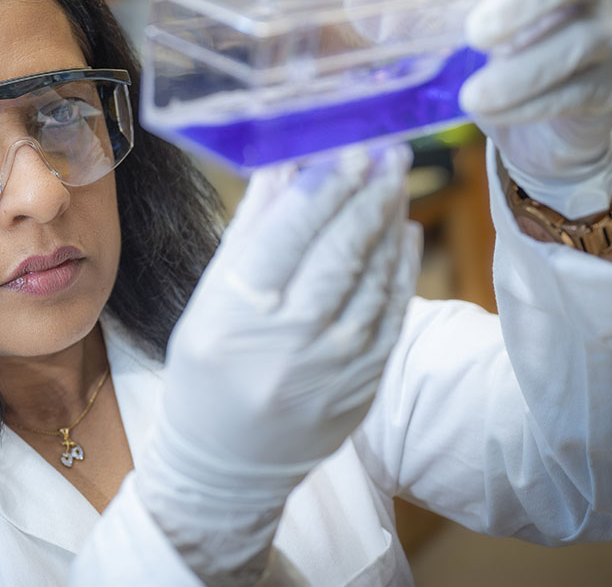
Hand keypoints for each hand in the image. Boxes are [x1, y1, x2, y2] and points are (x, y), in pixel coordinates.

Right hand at [136, 146, 420, 581]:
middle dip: (368, 191)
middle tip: (387, 150)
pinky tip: (403, 231)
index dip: (326, 184)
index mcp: (239, 311)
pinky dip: (402, 266)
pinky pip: (393, 311)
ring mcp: (335, 364)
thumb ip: (250, 232)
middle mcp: (289, 338)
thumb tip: (283, 166)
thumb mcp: (209, 300)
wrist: (228, 464)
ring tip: (394, 179)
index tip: (349, 147)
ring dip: (389, 220)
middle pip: (340, 248)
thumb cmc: (208, 371)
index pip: (291, 232)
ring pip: (374, 275)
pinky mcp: (366, 382)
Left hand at [418, 0, 611, 218]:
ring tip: (473, 96)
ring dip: (522, 70)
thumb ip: (417, 19)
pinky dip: (535, 103)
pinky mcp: (610, 85)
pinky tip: (500, 113)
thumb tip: (360, 4)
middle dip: (520, 1)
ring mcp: (605, 33)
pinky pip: (579, 89)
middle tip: (475, 34)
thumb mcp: (452, 40)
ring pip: (578, 40)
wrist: (546, 128)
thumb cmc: (497, 64)